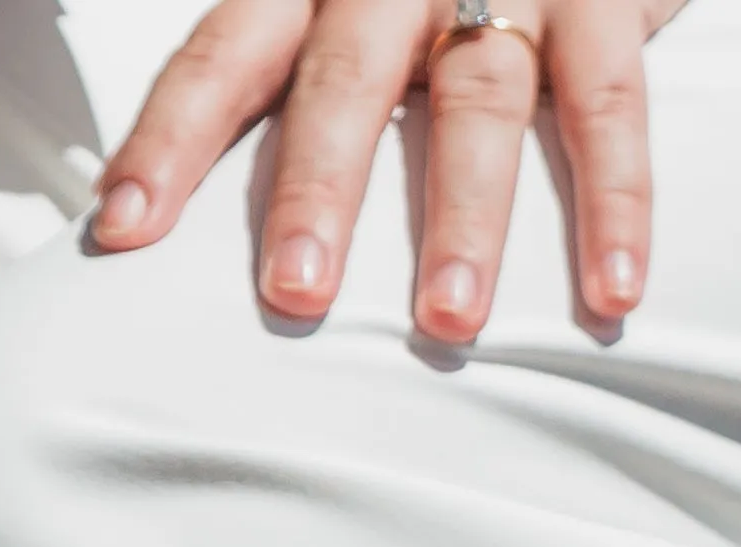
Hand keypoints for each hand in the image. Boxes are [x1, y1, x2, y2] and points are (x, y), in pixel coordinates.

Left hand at [87, 0, 664, 341]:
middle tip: (296, 294)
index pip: (222, 55)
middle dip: (316, 190)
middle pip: (343, 83)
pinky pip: (608, 107)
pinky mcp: (601, 2)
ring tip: (448, 320)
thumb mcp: (339, 3)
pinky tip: (612, 291)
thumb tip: (178, 204)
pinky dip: (616, 202)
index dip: (170, 137)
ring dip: (463, 217)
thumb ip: (289, 75)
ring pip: (477, 103)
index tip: (125, 228)